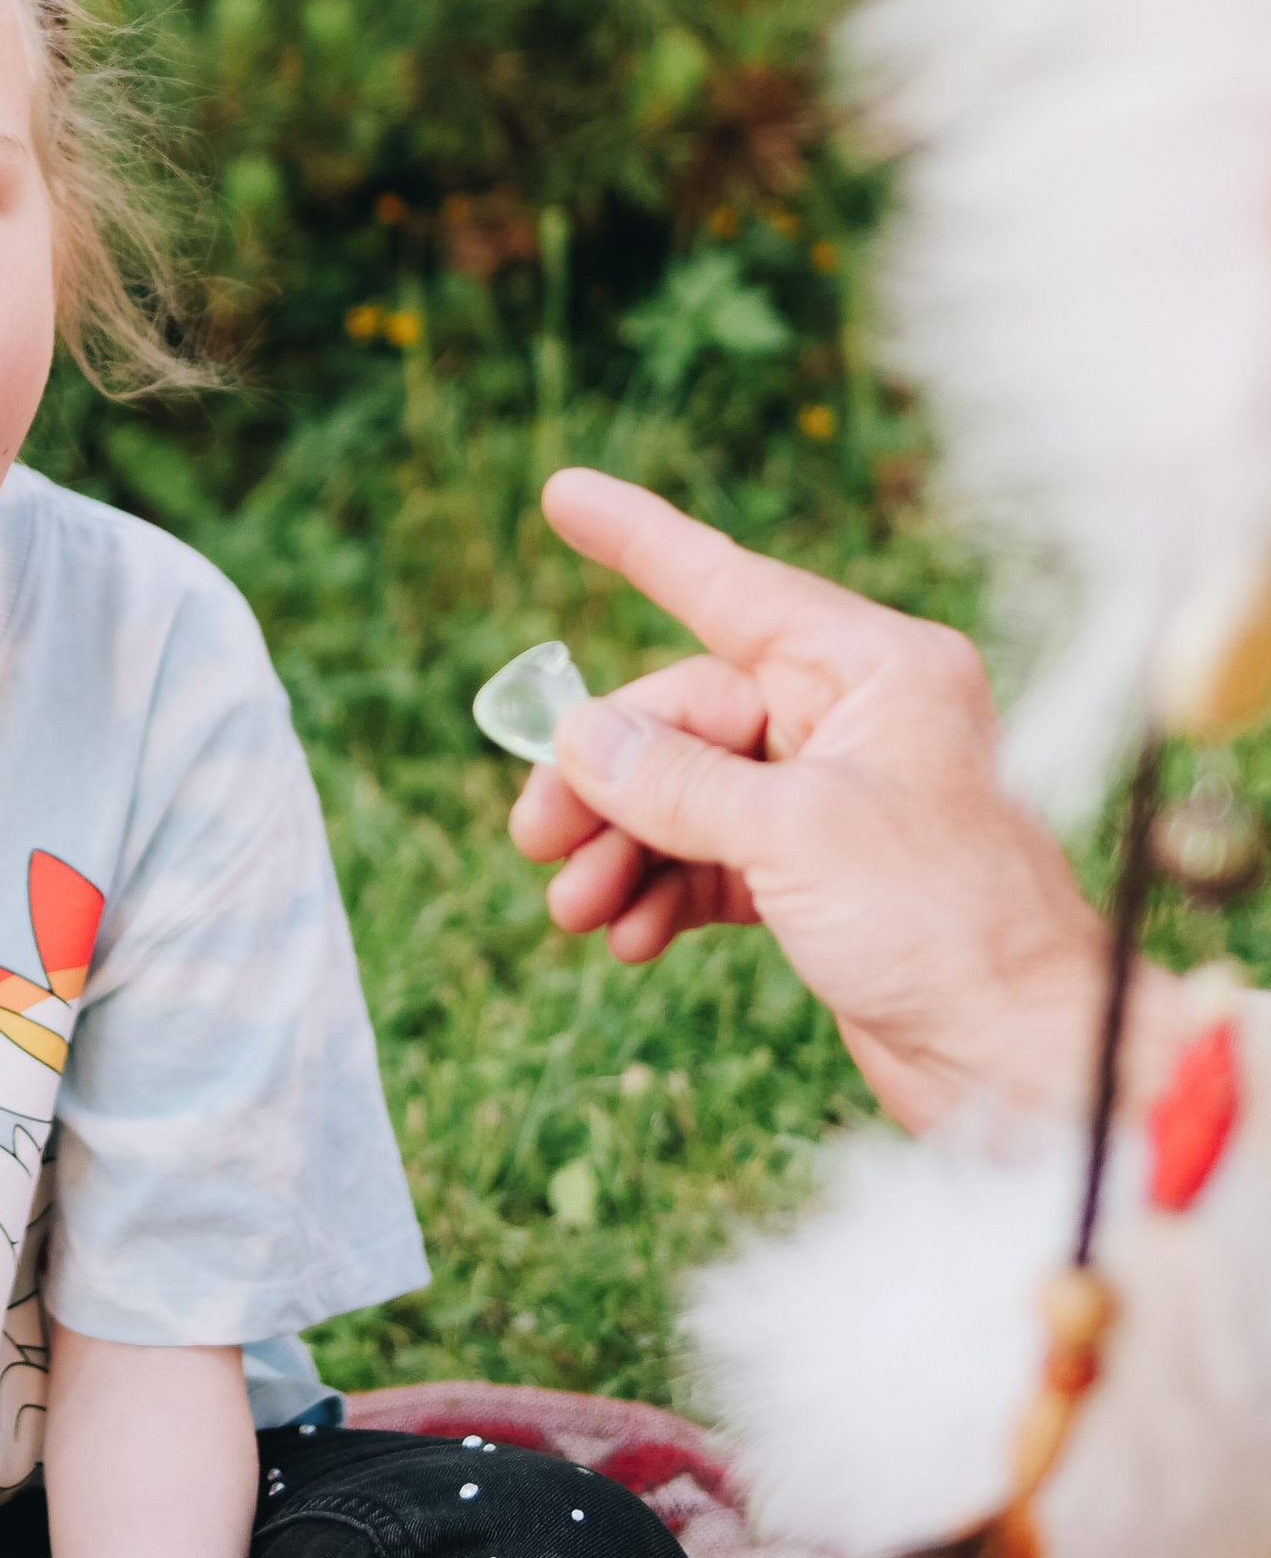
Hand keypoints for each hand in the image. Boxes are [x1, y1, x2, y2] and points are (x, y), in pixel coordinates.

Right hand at [509, 468, 1124, 1129]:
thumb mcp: (795, 838)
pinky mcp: (816, 878)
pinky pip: (708, 858)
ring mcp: (831, 801)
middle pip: (685, 715)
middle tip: (534, 833)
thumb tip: (579, 738)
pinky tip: (626, 934)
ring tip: (573, 905)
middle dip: (603, 775)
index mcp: (874, 672)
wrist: (1023, 1062)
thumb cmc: (946, 925)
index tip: (563, 495)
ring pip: (685, 793)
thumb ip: (675, 781)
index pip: (731, 587)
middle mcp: (853, 722)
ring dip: (619, 845)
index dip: (641, 542)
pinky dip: (659, 889)